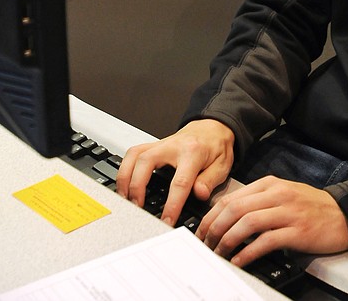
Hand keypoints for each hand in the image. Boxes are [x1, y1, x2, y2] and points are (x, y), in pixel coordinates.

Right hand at [115, 119, 234, 224]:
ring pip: (135, 155)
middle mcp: (173, 146)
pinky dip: (124, 168)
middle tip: (137, 208)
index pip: (179, 182)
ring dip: (125, 177)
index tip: (167, 221)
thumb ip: (210, 181)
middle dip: (137, 187)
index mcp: (193, 152)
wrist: (213, 127)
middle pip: (146, 162)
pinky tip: (124, 184)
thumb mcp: (222, 165)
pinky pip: (133, 153)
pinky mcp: (153, 145)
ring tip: (125, 199)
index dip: (172, 204)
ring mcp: (161, 144)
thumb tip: (199, 194)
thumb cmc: (216, 146)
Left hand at [196, 175, 347, 267]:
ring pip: (247, 222)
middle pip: (235, 208)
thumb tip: (228, 216)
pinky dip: (248, 252)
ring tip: (219, 253)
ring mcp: (287, 212)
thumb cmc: (311, 206)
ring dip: (228, 240)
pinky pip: (266, 241)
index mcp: (270, 184)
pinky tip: (239, 260)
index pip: (232, 197)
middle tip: (206, 245)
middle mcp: (277, 194)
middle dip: (214, 228)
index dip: (211, 215)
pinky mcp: (297, 231)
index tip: (201, 231)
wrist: (344, 213)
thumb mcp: (283, 194)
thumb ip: (258, 200)